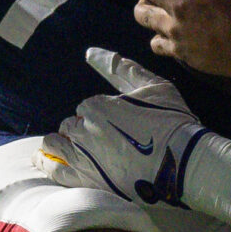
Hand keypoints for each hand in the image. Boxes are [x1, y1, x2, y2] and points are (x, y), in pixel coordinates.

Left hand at [46, 47, 230, 215]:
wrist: (182, 162)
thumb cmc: (172, 122)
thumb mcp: (152, 86)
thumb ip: (122, 69)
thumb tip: (92, 52)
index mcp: (96, 105)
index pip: (86, 108)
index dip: (99, 116)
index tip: (115, 125)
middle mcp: (83, 128)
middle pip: (71, 126)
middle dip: (81, 131)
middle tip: (102, 141)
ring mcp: (82, 156)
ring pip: (56, 145)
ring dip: (60, 145)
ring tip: (70, 150)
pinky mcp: (85, 179)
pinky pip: (56, 172)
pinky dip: (49, 165)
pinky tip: (47, 162)